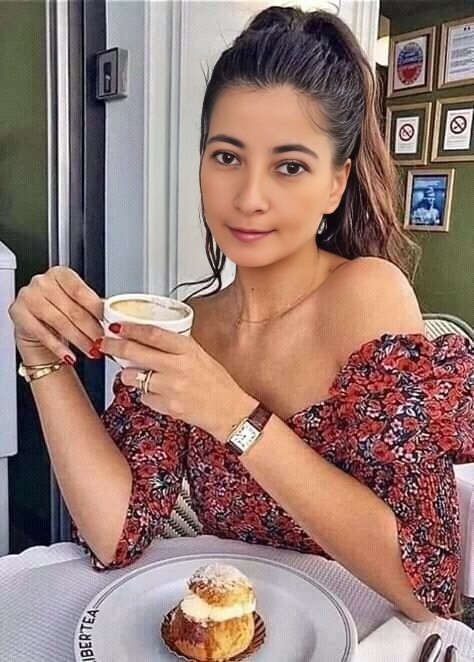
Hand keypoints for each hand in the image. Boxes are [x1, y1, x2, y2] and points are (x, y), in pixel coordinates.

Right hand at [8, 266, 104, 363]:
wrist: (36, 326)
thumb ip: (93, 306)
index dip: (97, 309)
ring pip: (60, 322)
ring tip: (92, 350)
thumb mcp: (77, 304)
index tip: (109, 322)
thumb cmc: (60, 312)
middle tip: (103, 342)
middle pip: (72, 309)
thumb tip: (114, 315)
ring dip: (79, 340)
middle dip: (91, 329)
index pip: (81, 291)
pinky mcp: (18, 313)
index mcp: (60, 274)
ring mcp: (28, 296)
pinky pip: (43, 334)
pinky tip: (71, 356)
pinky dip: (59, 348)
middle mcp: (42, 282)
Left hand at [98, 323, 256, 439]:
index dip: (130, 328)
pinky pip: (143, 396)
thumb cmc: (217, 383)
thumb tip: (150, 337)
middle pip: (135, 352)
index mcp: (187, 349)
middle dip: (114, 346)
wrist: (229, 411)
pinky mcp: (166, 406)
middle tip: (104, 343)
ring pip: (132, 376)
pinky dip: (146, 394)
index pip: (152, 334)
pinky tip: (158, 393)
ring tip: (136, 373)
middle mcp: (177, 367)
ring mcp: (170, 387)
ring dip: (128, 374)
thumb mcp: (200, 356)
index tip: (117, 326)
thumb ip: (177, 346)